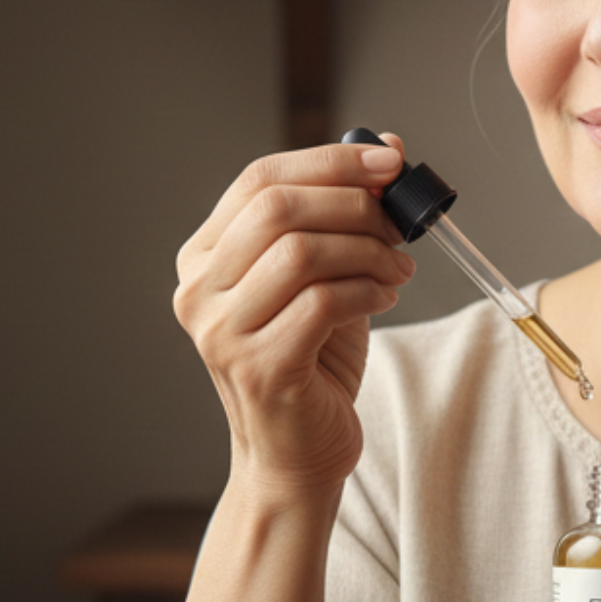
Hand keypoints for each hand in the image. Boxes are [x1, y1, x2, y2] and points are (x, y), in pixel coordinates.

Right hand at [173, 137, 417, 497]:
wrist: (299, 456)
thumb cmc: (313, 365)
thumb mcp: (326, 280)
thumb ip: (343, 219)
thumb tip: (386, 145)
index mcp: (205, 257)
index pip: (259, 179)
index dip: (330, 161)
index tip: (390, 160)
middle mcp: (199, 290)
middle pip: (276, 207)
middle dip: (353, 203)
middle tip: (401, 222)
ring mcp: (221, 332)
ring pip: (299, 252)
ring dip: (366, 250)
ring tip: (399, 267)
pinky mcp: (258, 368)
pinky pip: (320, 303)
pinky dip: (366, 290)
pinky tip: (387, 295)